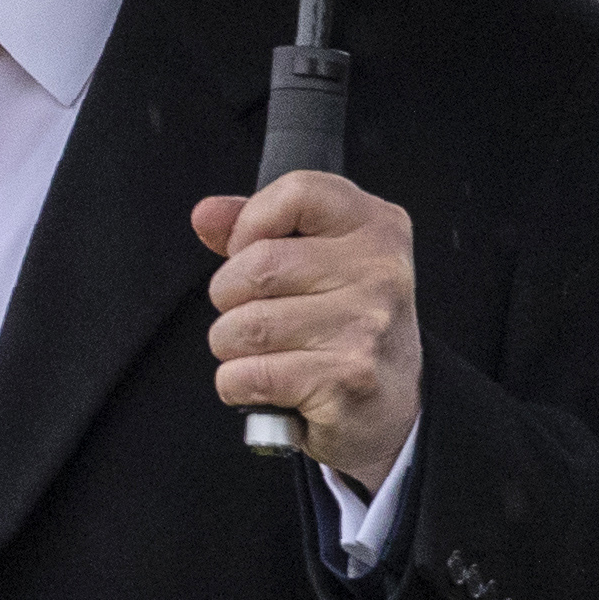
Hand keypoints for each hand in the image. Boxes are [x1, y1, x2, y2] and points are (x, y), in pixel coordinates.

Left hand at [190, 171, 420, 492]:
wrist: (392, 406)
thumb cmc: (346, 327)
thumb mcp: (318, 263)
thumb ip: (260, 230)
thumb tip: (206, 214)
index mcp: (376, 227)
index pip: (297, 192)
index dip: (250, 223)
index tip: (248, 252)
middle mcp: (380, 273)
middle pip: (256, 266)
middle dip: (229, 297)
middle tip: (252, 315)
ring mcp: (366, 327)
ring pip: (244, 325)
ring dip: (231, 345)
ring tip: (261, 352)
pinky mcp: (345, 381)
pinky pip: (246, 374)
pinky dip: (237, 385)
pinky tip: (265, 385)